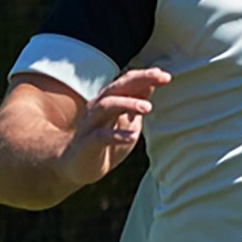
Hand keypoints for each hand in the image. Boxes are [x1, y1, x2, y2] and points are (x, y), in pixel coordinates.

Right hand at [59, 67, 171, 186]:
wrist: (76, 166)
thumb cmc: (105, 143)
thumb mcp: (126, 123)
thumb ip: (136, 106)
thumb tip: (150, 86)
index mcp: (108, 101)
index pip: (126, 82)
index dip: (145, 76)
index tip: (166, 75)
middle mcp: (98, 107)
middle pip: (118, 87)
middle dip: (140, 79)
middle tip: (162, 78)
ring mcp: (91, 124)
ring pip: (107, 106)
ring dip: (128, 103)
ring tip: (148, 107)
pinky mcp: (87, 143)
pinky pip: (101, 136)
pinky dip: (117, 135)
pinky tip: (132, 137)